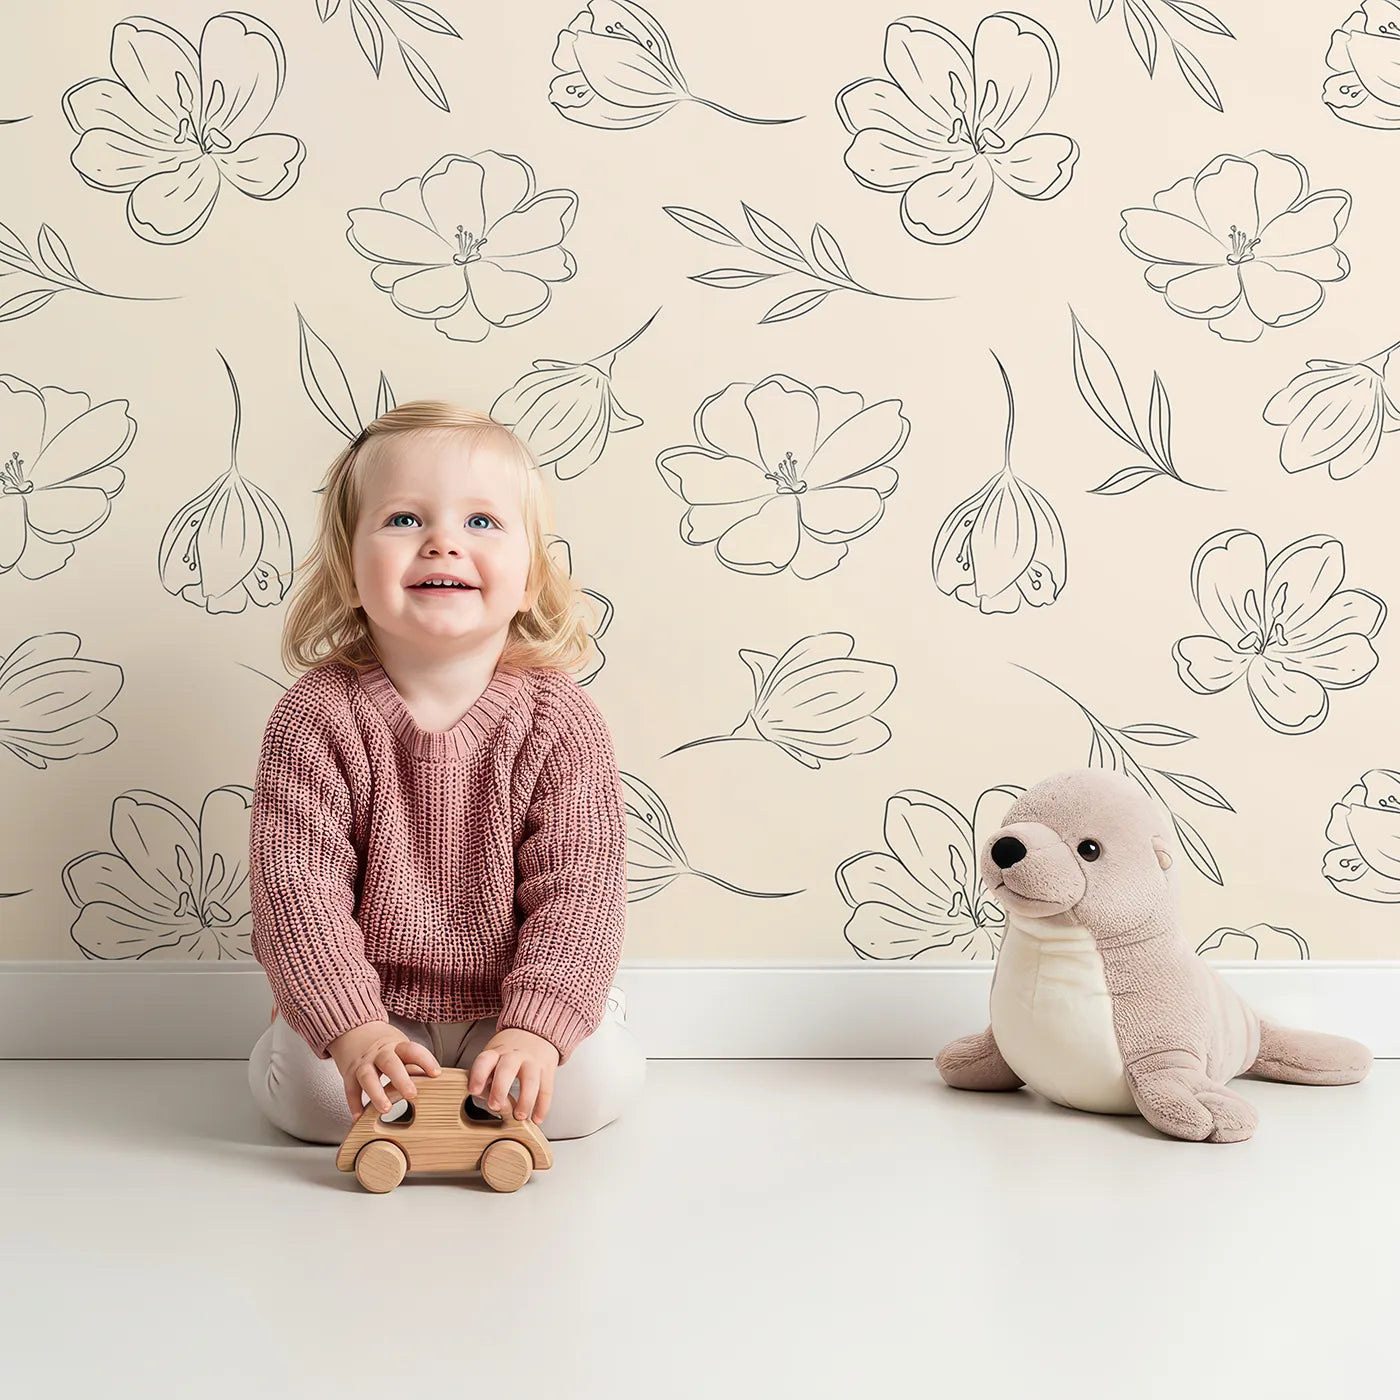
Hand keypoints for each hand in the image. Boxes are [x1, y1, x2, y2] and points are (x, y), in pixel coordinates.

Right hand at [327, 1020, 441, 1120]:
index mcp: (397, 1045)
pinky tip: (360, 1116)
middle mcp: (379, 1053)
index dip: (425, 1061)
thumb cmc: (383, 1044)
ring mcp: (363, 1063)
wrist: (354, 1030)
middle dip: (401, 1080)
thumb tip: (432, 1081)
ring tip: (386, 1109)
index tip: (436, 1073)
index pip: (413, 1050)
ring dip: (377, 1094)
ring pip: (368, 1077)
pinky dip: (354, 1104)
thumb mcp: (400, 1047)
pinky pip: (350, 1089)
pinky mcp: (349, 1074)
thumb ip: (412, 1064)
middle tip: (412, 1095)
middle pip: (390, 1063)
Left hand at [468, 1028, 560, 1124]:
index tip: (473, 1090)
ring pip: (531, 1080)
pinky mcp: (547, 1070)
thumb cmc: (509, 1051)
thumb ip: (486, 1078)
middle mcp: (514, 1055)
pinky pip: (546, 1090)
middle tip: (495, 1106)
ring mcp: (533, 1062)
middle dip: (500, 1089)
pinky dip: (542, 1107)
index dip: (478, 1075)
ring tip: (519, 1116)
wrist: (536, 1032)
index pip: (485, 1060)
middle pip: (507, 1069)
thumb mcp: (493, 1057)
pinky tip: (536, 1119)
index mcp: (496, 1052)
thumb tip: (484, 1100)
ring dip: (525, 1100)